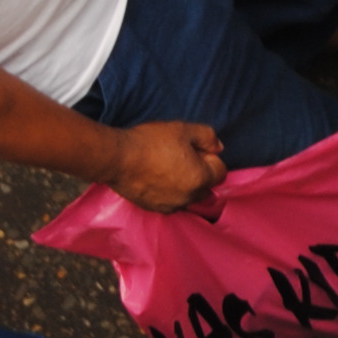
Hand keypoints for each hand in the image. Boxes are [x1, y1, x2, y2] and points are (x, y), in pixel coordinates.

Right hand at [107, 122, 225, 211]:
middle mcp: (189, 197)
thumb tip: (218, 147)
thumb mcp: (183, 129)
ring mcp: (171, 206)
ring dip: (183, 184)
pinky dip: (167, 192)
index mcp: (201, 178)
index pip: (220, 172)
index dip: (210, 157)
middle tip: (180, 156)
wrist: (117, 158)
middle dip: (199, 173)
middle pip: (205, 187)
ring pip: (187, 196)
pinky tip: (154, 177)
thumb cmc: (150, 142)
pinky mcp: (154, 208)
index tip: (195, 149)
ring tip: (165, 166)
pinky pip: (169, 201)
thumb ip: (207, 137)